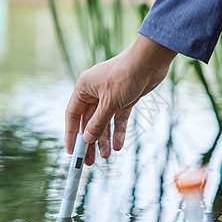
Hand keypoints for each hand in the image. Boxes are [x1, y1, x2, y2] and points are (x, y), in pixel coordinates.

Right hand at [65, 34, 176, 164]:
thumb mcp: (109, 102)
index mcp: (83, 88)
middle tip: (89, 160)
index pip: (72, 115)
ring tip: (105, 156)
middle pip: (88, 122)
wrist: (150, 60)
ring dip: (104, 139)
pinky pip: (118, 119)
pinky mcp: (124, 99)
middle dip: (89, 141)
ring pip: (103, 122)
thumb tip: (87, 140)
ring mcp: (109, 96)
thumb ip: (98, 123)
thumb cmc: (126, 75)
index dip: (71, 134)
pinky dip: (118, 131)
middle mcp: (94, 92)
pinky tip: (117, 146)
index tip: (72, 152)